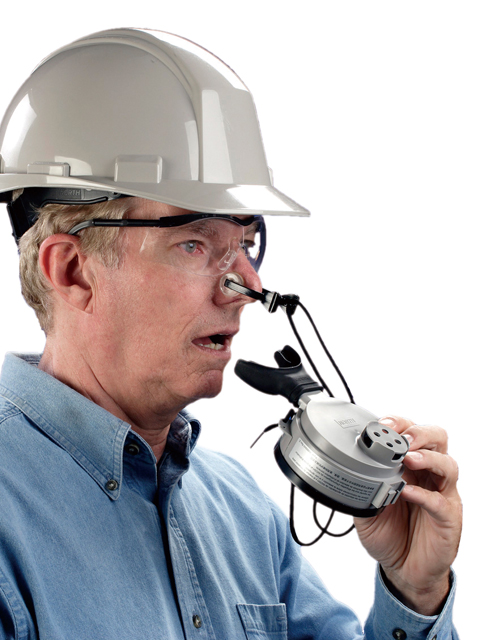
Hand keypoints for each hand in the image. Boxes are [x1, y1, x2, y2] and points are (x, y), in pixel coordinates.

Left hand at [354, 416, 461, 615]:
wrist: (404, 570)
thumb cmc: (390, 534)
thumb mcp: (367, 508)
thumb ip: (360, 488)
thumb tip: (342, 471)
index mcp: (410, 466)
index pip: (412, 433)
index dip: (400, 424)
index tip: (382, 423)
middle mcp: (428, 476)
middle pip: (437, 439)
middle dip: (419, 432)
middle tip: (402, 437)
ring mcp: (441, 495)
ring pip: (447, 465)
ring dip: (427, 457)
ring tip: (408, 457)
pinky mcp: (448, 518)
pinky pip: (440, 502)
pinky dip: (423, 495)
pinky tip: (407, 492)